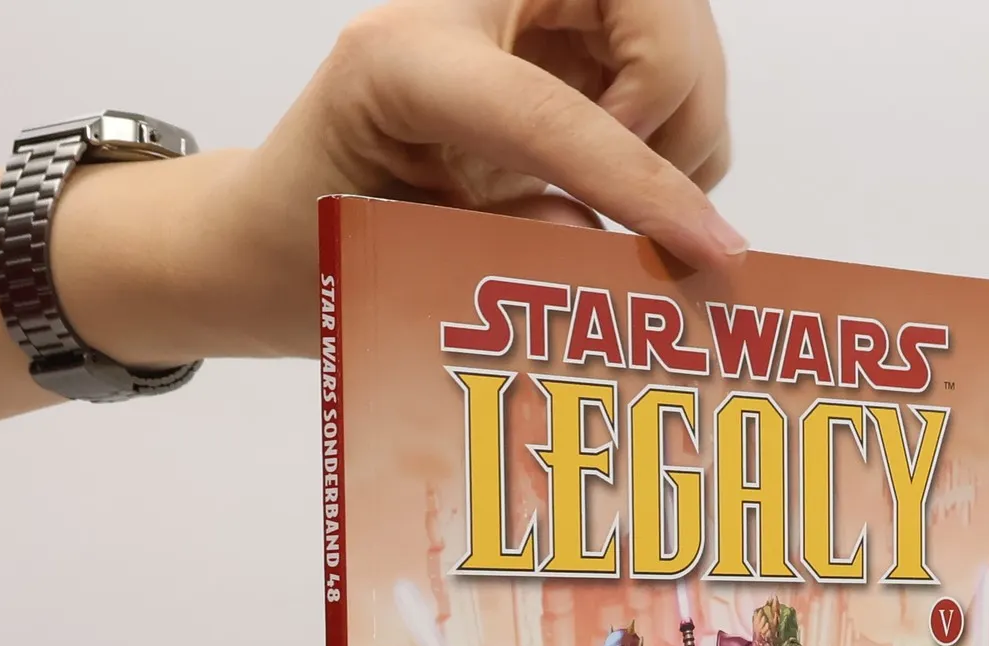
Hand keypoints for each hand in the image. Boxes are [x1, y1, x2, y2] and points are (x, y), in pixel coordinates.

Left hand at [60, 0, 741, 365]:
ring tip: (627, 210)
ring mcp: (515, 9)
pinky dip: (669, 131)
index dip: (647, 185)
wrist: (273, 232)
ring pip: (675, 32)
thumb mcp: (399, 274)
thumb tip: (634, 257)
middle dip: (678, 104)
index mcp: (404, 59)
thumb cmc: (311, 255)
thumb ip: (516, 259)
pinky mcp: (552, 38)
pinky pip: (665, 64)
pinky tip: (619, 182)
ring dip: (680, 127)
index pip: (554, 113)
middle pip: (653, 2)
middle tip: (647, 207)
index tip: (715, 254)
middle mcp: (464, 4)